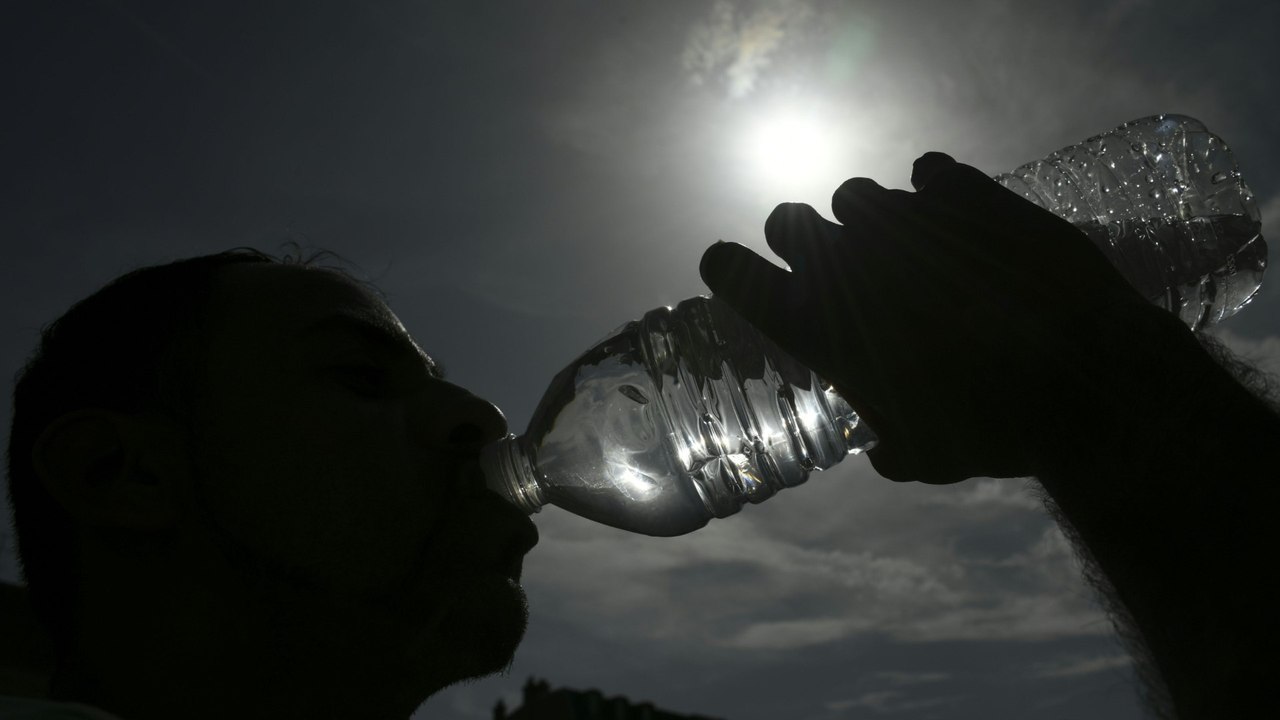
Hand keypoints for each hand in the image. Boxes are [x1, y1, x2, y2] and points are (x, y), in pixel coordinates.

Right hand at [700, 153, 1152, 482]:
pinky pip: (929, 172)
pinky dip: (934, 191)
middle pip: (786, 219)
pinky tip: (955, 215)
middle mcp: (844, 260)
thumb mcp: (926, 456)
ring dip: (867, 217)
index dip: (728, 267)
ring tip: (906, 244)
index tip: (735, 268)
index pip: (733, 273)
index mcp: (816, 324)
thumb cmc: (987, 428)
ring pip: (855, 194)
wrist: (1082, 376)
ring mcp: (903, 217)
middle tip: (831, 260)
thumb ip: (890, 446)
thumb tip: (883, 449)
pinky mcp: (964, 192)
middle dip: (798, 236)